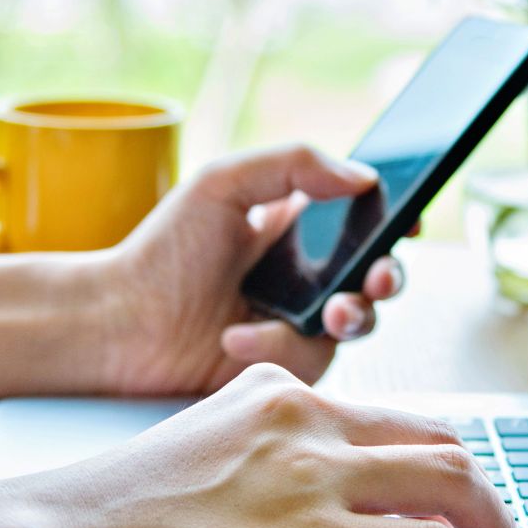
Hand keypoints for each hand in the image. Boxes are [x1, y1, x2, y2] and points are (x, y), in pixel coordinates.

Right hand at [0, 364, 521, 527]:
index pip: (388, 417)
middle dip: (482, 493)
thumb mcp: (204, 463)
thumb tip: (327, 522)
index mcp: (273, 392)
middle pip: (438, 440)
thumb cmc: (109, 522)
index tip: (457, 500)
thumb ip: (269, 472)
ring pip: (451, 481)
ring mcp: (311, 471)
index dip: (437, 464)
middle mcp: (302, 415)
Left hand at [96, 144, 408, 393]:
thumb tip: (364, 176)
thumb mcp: (223, 184)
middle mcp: (307, 272)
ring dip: (356, 315)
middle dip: (392, 274)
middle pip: (379, 272)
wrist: (118, 324)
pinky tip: (235, 336)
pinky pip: (310, 356)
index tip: (408, 220)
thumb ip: (294, 163)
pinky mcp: (286, 364)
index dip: (395, 218)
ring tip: (331, 314)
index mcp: (297, 222)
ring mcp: (300, 321)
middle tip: (380, 276)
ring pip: (361, 320)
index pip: (364, 216)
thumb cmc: (163, 251)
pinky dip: (277, 344)